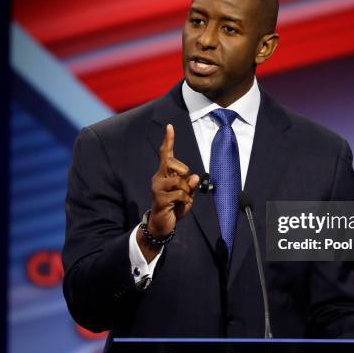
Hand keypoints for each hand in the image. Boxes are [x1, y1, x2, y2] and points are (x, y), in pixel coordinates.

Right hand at [139, 125, 198, 256]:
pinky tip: (179, 207)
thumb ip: (191, 185)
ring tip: (182, 200)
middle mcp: (159, 177)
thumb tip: (195, 177)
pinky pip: (180, 194)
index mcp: (165, 174)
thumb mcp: (187, 195)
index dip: (169, 140)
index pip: (166, 154)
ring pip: (179, 181)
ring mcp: (157, 187)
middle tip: (185, 188)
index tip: (170, 127)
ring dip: (186, 191)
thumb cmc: (174, 207)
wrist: (162, 225)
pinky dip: (185, 201)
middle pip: (174, 164)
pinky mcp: (160, 198)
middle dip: (184, 174)